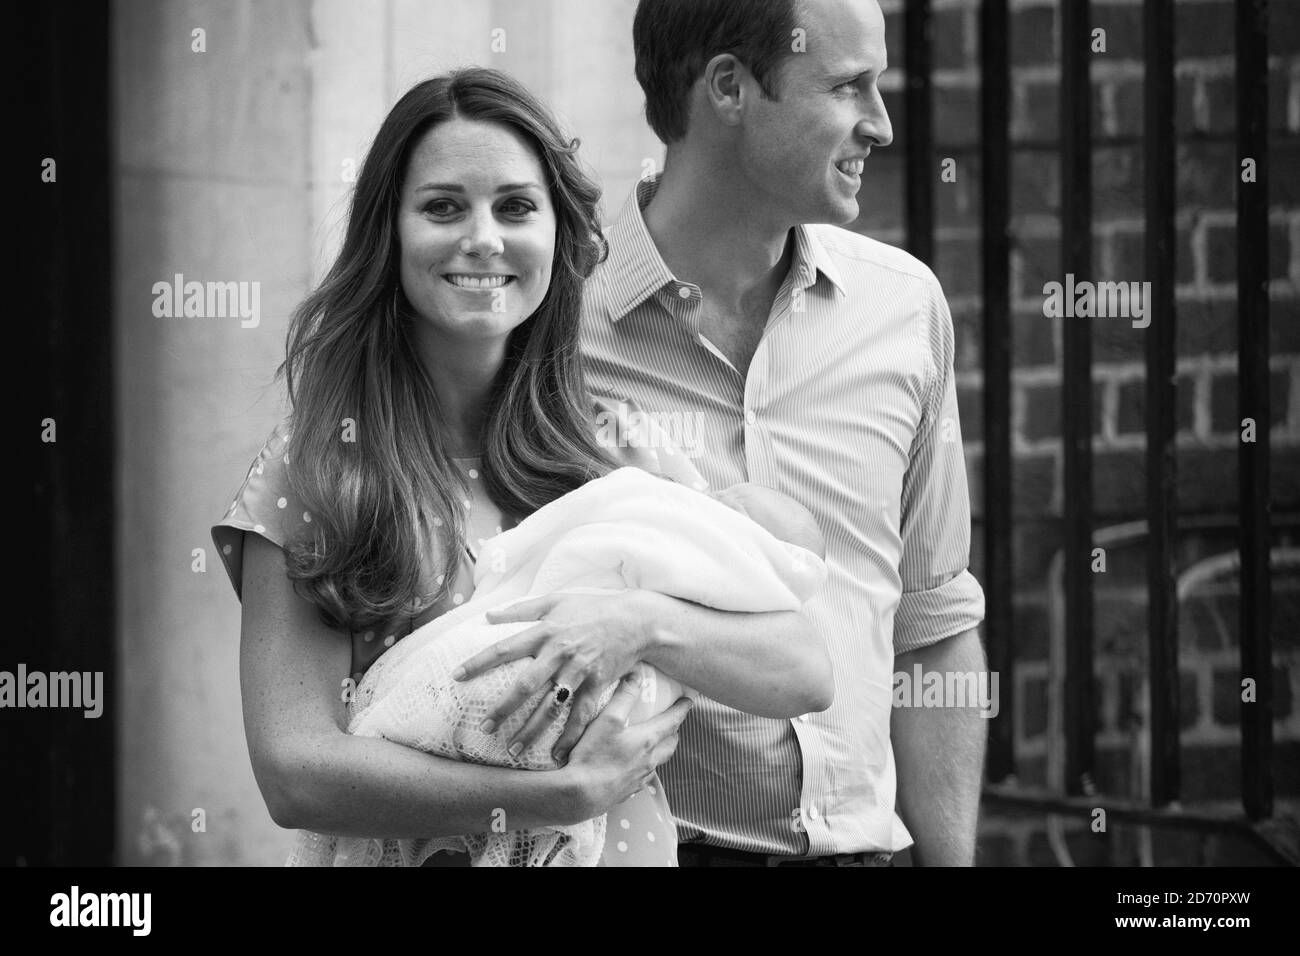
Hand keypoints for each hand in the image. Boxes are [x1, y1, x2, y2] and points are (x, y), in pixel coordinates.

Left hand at [452, 590, 656, 761]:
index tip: (456, 677)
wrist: (636, 620)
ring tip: (513, 751)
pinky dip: (570, 736)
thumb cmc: (593, 608)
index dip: (479, 662)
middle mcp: (560, 652)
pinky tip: (557, 755)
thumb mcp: (556, 600)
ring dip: (531, 731)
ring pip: (551, 706)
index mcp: (546, 631)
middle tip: (484, 728)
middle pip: (525, 685)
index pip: (505, 649)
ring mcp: (580, 671)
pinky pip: (581, 715)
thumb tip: (489, 615)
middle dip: (503, 709)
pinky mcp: (598, 684)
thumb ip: (521, 608)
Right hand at [562, 674, 691, 817]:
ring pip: (659, 761)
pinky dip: (646, 766)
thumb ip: (624, 697)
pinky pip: (645, 776)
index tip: (688, 700)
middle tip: (671, 722)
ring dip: (661, 749)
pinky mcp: (629, 791)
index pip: (673, 721)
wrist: (581, 795)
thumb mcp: (607, 720)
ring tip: (654, 742)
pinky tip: (634, 765)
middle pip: (671, 744)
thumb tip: (636, 676)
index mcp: (648, 740)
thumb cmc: (594, 755)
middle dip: (674, 731)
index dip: (682, 709)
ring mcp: (640, 778)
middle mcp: (649, 760)